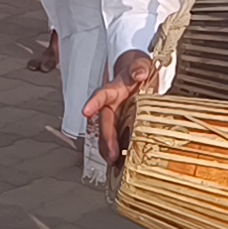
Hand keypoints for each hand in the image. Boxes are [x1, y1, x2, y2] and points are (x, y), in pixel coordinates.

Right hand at [82, 50, 157, 165]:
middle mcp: (110, 104)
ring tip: (113, 162)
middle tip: (111, 153)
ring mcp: (115, 116)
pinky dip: (115, 151)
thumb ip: (140, 68)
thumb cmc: (138, 71)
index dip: (94, 103)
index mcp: (114, 89)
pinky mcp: (121, 125)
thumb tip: (140, 72)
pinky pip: (115, 139)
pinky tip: (118, 163)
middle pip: (104, 121)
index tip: (86, 111)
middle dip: (105, 137)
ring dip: (107, 148)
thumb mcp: (141, 65)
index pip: (102, 94)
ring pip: (106, 133)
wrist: (140, 76)